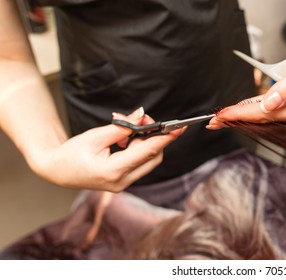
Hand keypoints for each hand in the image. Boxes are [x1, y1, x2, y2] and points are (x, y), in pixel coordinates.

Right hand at [30, 108, 184, 191]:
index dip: (165, 138)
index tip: (180, 128)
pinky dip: (139, 150)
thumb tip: (142, 114)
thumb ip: (122, 127)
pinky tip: (126, 141)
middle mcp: (121, 182)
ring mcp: (123, 185)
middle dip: (154, 137)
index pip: (147, 152)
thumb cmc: (71, 152)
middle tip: (144, 119)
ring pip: (149, 161)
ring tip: (128, 130)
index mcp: (113, 171)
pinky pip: (140, 165)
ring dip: (145, 143)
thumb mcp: (95, 135)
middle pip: (153, 157)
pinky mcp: (123, 183)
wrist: (56, 171)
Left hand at [207, 0, 285, 127]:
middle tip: (216, 120)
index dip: (242, 114)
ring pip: (274, 114)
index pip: (269, 114)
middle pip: (268, 118)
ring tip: (229, 114)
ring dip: (251, 113)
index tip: (222, 116)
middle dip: (241, 118)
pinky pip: (283, 107)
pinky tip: (254, 105)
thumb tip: (270, 102)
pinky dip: (265, 106)